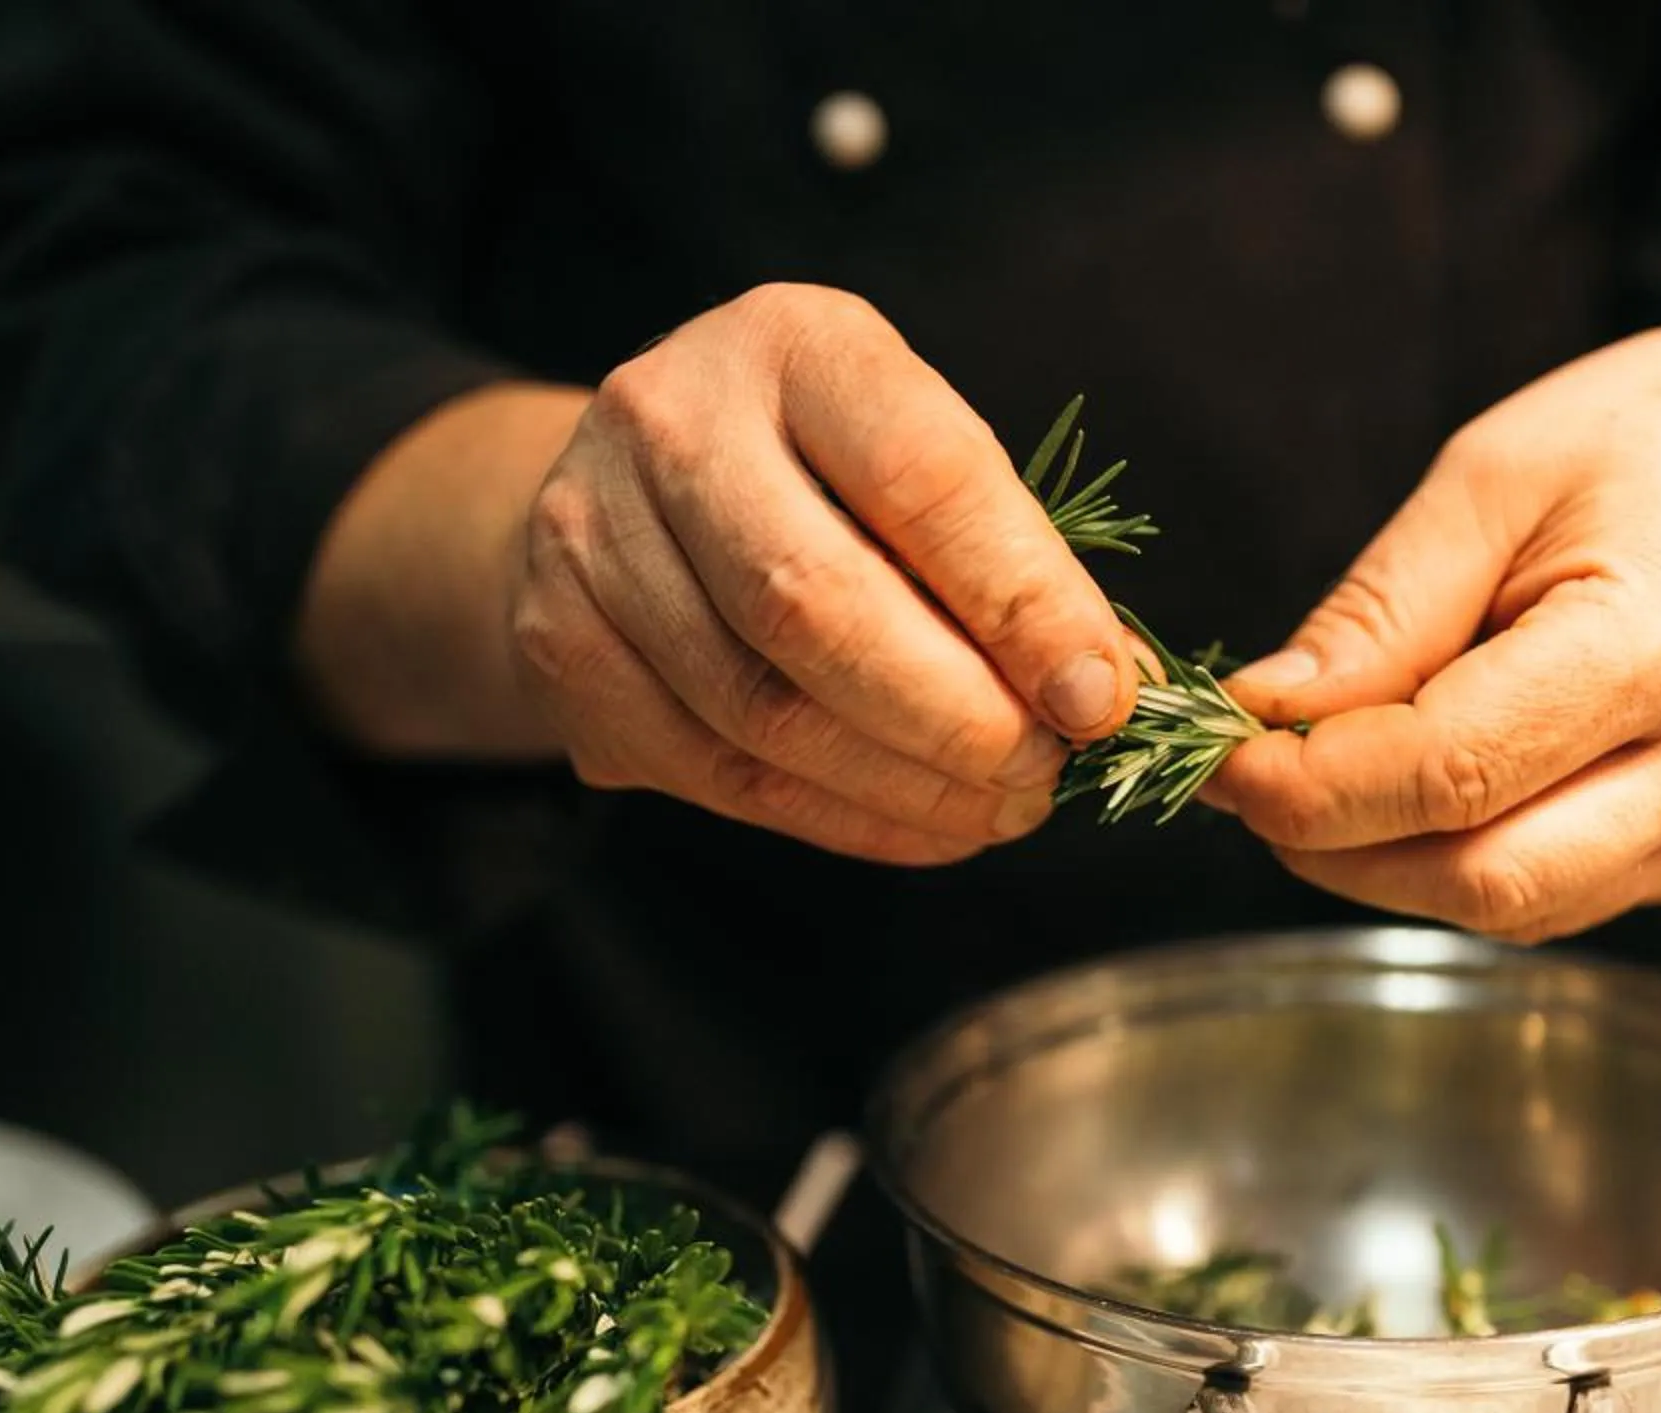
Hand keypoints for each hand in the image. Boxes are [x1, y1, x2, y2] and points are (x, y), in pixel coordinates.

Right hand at [509, 285, 1136, 863]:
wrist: (632, 487)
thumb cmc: (821, 470)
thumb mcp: (915, 456)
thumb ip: (1005, 556)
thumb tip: (1103, 691)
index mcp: (794, 343)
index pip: (919, 474)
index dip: (1020, 600)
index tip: (1098, 695)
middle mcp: (669, 420)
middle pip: (814, 607)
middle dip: (955, 718)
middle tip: (1043, 773)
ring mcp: (591, 534)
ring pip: (762, 712)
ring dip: (906, 786)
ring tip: (999, 806)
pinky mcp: (558, 645)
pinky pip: (718, 774)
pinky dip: (842, 819)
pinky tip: (920, 821)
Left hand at [1208, 314, 1660, 941]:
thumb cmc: (1649, 443)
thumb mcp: (1493, 472)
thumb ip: (1383, 609)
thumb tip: (1270, 718)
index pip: (1461, 772)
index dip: (1321, 787)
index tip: (1227, 758)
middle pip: (1488, 876)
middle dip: (1342, 847)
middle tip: (1258, 781)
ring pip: (1516, 907)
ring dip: (1392, 864)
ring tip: (1337, 774)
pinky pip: (1560, 897)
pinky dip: (1465, 858)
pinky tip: (1434, 786)